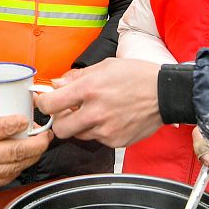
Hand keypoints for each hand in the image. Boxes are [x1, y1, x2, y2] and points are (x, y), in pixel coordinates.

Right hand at [0, 85, 50, 188]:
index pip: (0, 129)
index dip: (18, 124)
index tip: (28, 120)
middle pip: (14, 151)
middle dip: (36, 144)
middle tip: (47, 136)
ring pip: (12, 167)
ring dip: (30, 158)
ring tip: (40, 149)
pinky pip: (3, 179)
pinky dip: (17, 171)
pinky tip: (23, 164)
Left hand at [36, 58, 162, 146]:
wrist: (166, 94)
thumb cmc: (137, 76)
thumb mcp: (105, 67)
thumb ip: (76, 78)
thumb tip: (56, 85)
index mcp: (89, 90)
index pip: (49, 104)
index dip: (43, 103)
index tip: (45, 101)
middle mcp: (95, 112)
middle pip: (59, 129)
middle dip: (60, 121)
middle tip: (68, 112)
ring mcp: (106, 130)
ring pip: (79, 135)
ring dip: (81, 125)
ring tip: (98, 112)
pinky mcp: (116, 141)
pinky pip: (97, 139)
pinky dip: (100, 130)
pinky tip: (112, 118)